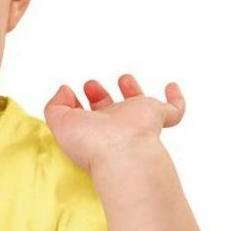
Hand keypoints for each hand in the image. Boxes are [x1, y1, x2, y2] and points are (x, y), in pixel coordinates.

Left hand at [43, 75, 184, 172]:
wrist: (122, 152)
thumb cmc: (91, 143)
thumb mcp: (60, 122)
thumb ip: (55, 105)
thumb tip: (64, 90)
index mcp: (92, 130)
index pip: (84, 116)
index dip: (76, 104)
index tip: (70, 92)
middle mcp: (115, 127)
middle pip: (108, 110)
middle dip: (98, 95)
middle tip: (90, 85)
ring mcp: (138, 122)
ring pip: (138, 106)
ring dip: (132, 90)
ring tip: (124, 78)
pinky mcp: (159, 117)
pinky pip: (174, 110)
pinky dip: (176, 99)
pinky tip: (171, 87)